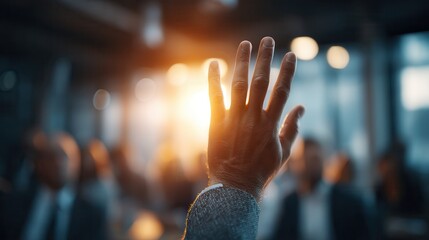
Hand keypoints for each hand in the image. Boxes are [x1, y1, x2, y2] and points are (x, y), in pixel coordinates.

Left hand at [207, 37, 304, 199]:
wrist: (235, 186)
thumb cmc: (262, 171)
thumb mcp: (283, 152)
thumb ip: (292, 129)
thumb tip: (302, 108)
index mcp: (271, 124)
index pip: (282, 91)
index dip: (287, 71)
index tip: (290, 55)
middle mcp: (253, 117)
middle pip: (261, 82)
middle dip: (265, 59)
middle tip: (268, 41)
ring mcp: (234, 119)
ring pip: (239, 84)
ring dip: (242, 62)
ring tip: (246, 45)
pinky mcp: (216, 123)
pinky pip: (214, 97)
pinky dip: (213, 80)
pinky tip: (213, 64)